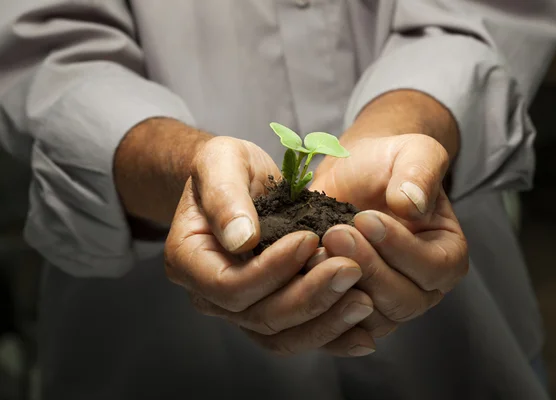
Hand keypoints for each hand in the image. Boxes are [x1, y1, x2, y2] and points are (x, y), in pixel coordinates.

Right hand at [164, 137, 376, 355]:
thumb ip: (225, 197)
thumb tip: (241, 239)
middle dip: (309, 296)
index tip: (310, 239)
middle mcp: (210, 295)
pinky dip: (331, 336)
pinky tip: (363, 333)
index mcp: (188, 260)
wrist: (240, 180)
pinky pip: (297, 335)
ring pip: (281, 336)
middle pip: (260, 316)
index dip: (271, 270)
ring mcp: (240, 309)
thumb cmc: (226, 167)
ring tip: (364, 300)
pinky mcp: (270, 311)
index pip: (229, 285)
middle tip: (351, 270)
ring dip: (325, 322)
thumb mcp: (220, 163)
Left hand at [310, 134, 468, 337]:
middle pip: (402, 301)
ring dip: (341, 285)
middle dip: (367, 268)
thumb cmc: (387, 164)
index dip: (400, 249)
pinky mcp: (351, 306)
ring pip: (369, 316)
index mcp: (447, 254)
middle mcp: (422, 288)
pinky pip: (338, 319)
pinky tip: (303, 269)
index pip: (435, 269)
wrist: (353, 174)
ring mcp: (385, 303)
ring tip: (317, 249)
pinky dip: (321, 299)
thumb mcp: (412, 153)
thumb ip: (419, 174)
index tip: (365, 219)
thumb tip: (412, 206)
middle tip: (336, 233)